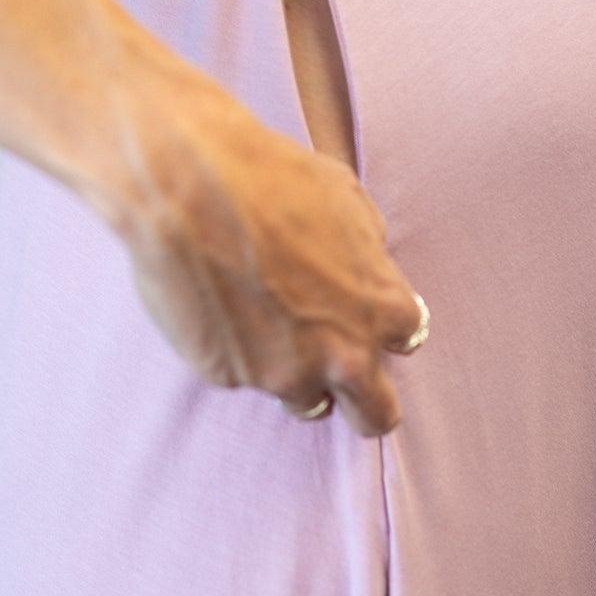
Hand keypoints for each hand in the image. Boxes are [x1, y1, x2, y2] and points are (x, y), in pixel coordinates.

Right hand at [106, 50, 425, 435]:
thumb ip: (368, 248)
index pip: (407, 341)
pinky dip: (238, 349)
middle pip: (374, 416)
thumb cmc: (270, 179)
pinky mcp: (227, 376)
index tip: (363, 313)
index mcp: (380, 308)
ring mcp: (282, 373)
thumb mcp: (345, 198)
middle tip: (341, 370)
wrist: (188, 186)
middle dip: (365, 400)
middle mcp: (340, 355)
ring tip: (267, 323)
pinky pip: (242, 373)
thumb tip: (367, 263)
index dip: (385, 326)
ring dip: (296, 373)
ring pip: (305, 400)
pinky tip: (220, 303)